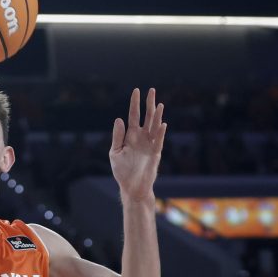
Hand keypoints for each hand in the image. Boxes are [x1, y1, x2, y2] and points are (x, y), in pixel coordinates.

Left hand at [110, 88, 166, 202]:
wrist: (132, 187)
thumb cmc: (122, 171)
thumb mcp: (115, 152)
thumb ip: (117, 136)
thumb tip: (119, 119)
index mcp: (130, 136)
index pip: (134, 116)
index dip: (135, 103)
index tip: (136, 91)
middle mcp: (141, 138)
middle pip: (147, 117)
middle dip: (148, 104)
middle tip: (151, 90)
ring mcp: (149, 145)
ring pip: (155, 126)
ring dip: (157, 116)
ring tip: (159, 104)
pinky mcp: (155, 154)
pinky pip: (158, 141)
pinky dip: (160, 133)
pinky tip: (162, 124)